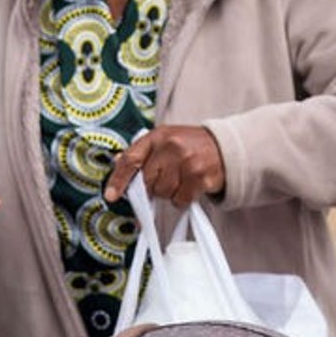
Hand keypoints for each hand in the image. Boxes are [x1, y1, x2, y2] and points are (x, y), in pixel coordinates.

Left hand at [103, 125, 225, 206]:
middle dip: (152, 186)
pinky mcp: (200, 177)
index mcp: (158, 135)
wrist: (224, 147)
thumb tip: (117, 162)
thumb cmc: (190, 145)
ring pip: (163, 193)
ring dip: (169, 192)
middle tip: (166, 177)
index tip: (111, 195)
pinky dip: (182, 199)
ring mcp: (187, 161)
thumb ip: (141, 151)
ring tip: (181, 179)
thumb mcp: (165, 140)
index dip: (119, 179)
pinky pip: (179, 201)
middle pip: (147, 181)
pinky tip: (190, 186)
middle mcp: (171, 146)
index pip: (132, 159)